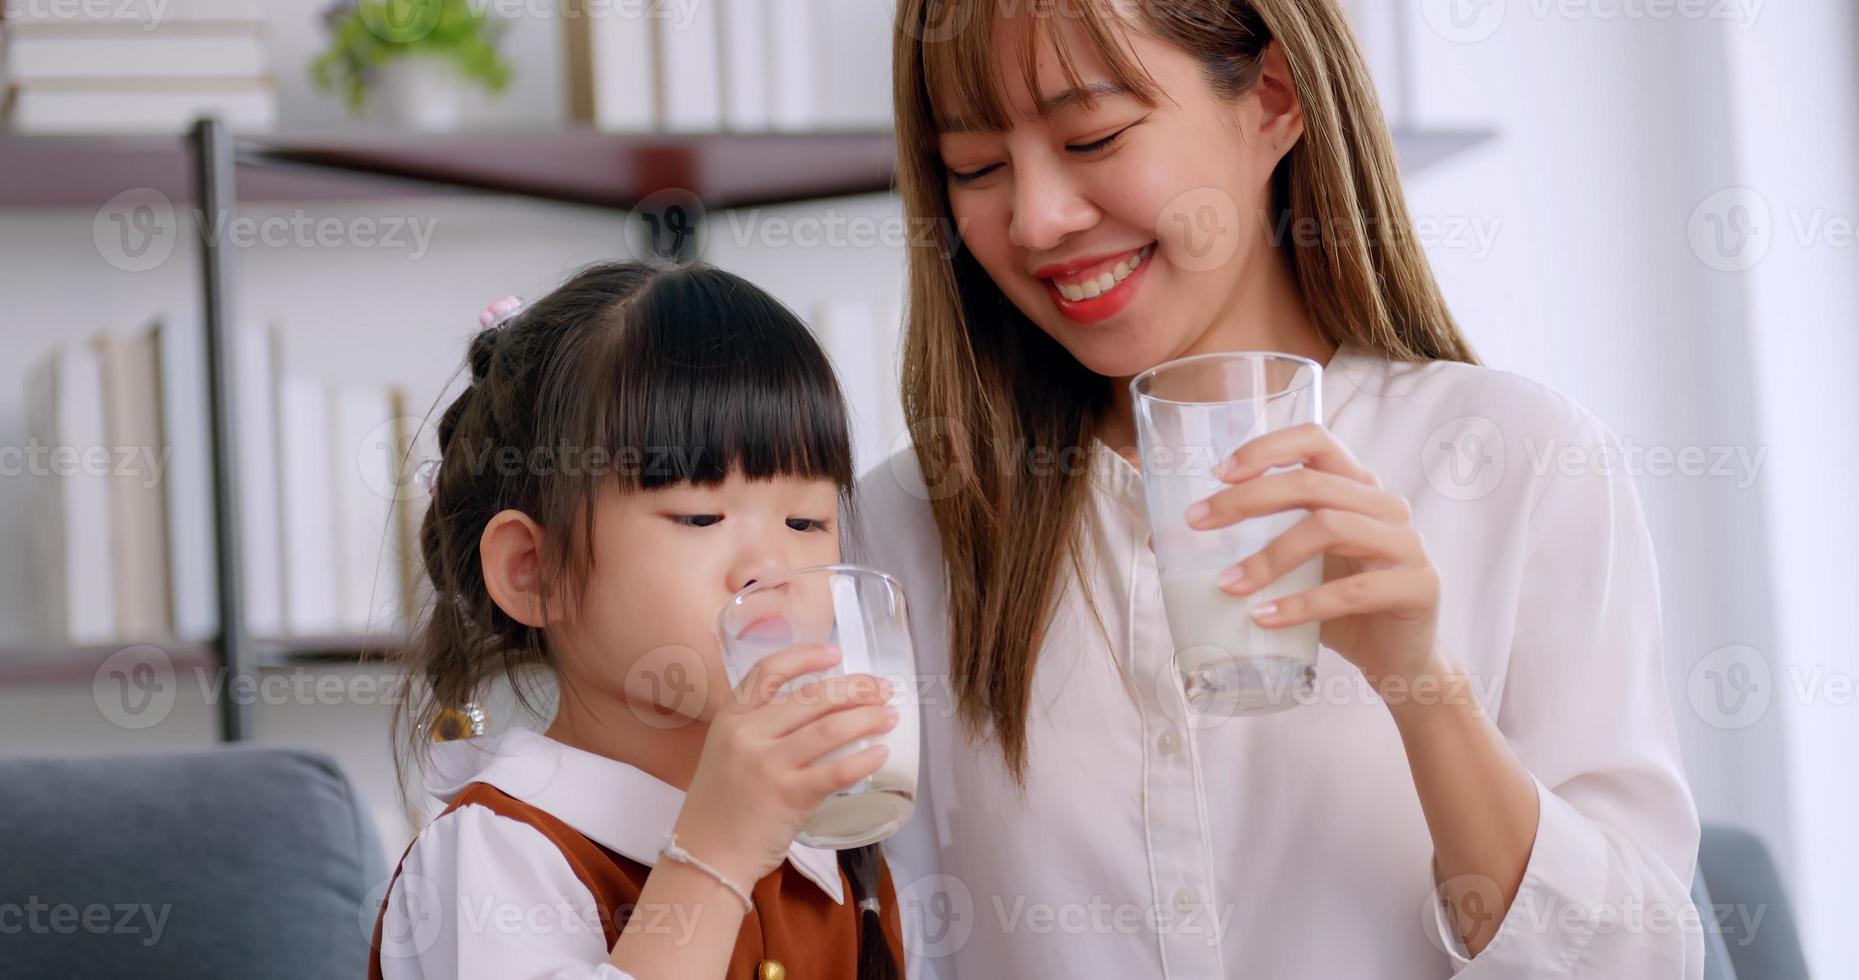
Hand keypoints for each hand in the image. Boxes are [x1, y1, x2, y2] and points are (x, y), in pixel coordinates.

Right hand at [673, 644, 896, 885]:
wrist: (706, 856)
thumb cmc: (722, 805)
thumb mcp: (727, 751)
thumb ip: (761, 728)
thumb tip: (821, 708)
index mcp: (731, 717)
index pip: (769, 670)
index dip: (806, 656)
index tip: (837, 653)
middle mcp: (747, 734)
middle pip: (811, 696)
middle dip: (855, 688)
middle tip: (882, 689)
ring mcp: (767, 765)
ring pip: (829, 728)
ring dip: (867, 718)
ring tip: (890, 716)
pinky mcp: (788, 796)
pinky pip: (836, 771)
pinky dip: (863, 759)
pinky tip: (880, 754)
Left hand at [1187, 422, 1443, 689]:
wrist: (1400, 662)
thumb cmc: (1339, 608)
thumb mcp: (1292, 570)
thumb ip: (1247, 547)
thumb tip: (1157, 539)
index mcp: (1355, 488)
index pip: (1315, 440)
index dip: (1267, 448)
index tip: (1219, 472)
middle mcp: (1384, 505)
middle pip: (1312, 484)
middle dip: (1247, 500)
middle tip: (1198, 522)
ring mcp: (1405, 543)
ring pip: (1330, 529)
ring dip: (1270, 557)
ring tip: (1227, 586)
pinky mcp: (1418, 586)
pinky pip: (1353, 590)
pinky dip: (1302, 605)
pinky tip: (1265, 619)